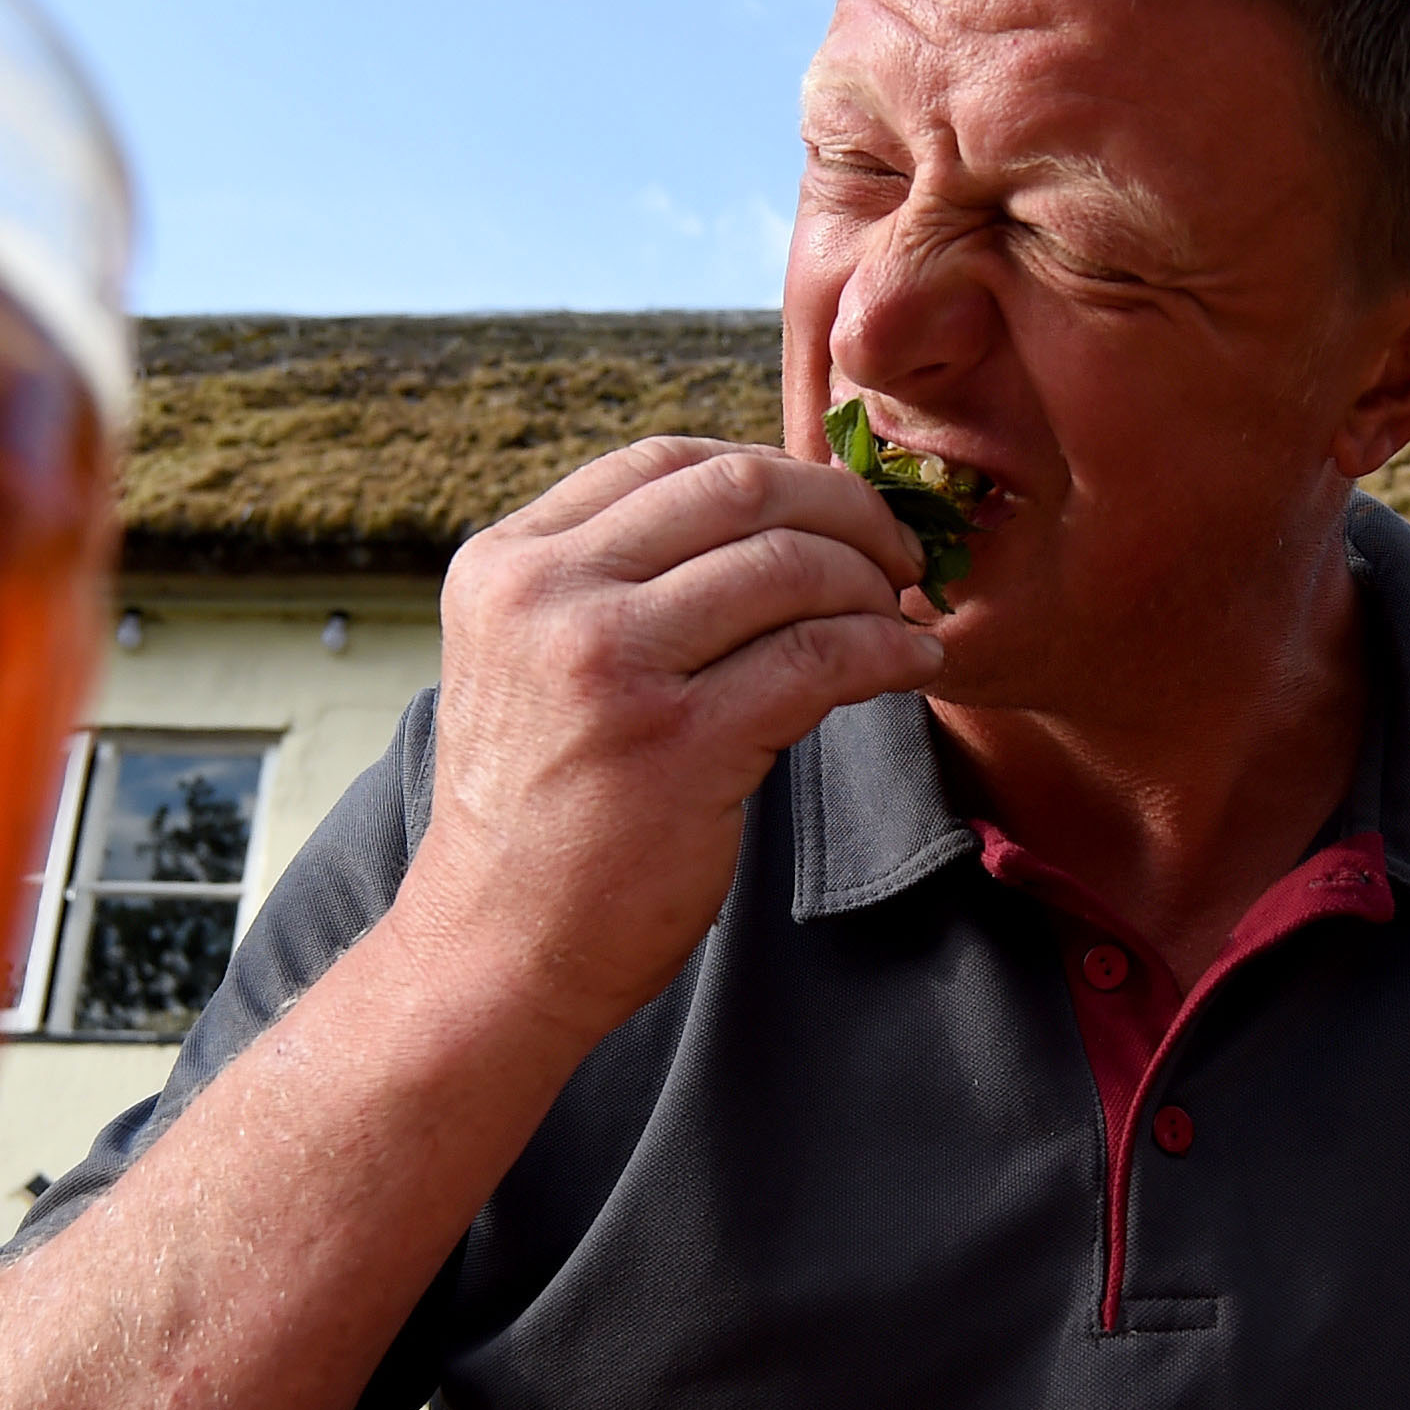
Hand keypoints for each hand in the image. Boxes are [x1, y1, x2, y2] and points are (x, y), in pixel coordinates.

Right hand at [398, 436, 941, 1036]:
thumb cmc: (539, 807)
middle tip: (897, 551)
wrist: (497, 947)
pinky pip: (819, 658)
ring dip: (872, 581)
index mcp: (507, 563)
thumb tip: (774, 518)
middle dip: (843, 507)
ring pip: (788, 566)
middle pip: (737, 490)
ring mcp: (608, 668)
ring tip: (904, 613)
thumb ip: (612, 583)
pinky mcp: (678, 745)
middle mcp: (546, 598)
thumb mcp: (532, 661)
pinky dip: (886, 649)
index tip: (835, 510)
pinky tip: (912, 663)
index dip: (776, 472)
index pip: (666, 462)